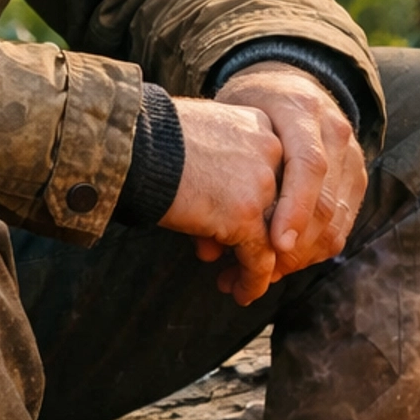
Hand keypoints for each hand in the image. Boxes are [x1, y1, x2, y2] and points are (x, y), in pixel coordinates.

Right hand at [161, 96, 281, 304]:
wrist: (132, 144)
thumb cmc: (152, 141)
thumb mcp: (204, 141)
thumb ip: (225, 170)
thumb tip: (226, 216)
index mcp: (264, 126)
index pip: (285, 177)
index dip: (273, 211)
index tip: (257, 232)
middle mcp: (273, 150)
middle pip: (287, 209)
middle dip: (272, 243)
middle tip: (254, 265)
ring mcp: (263, 182)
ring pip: (278, 238)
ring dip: (263, 268)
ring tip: (242, 284)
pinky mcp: (245, 213)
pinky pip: (259, 259)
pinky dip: (252, 281)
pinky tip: (240, 293)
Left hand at [213, 64, 365, 281]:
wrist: (288, 83)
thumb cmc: (248, 107)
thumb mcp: (227, 123)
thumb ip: (218, 178)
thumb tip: (208, 249)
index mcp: (300, 109)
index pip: (308, 164)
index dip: (294, 208)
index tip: (275, 245)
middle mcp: (334, 129)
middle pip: (325, 200)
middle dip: (294, 246)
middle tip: (260, 273)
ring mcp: (351, 153)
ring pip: (336, 219)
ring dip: (303, 255)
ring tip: (268, 271)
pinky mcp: (357, 175)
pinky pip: (343, 224)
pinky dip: (316, 249)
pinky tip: (288, 258)